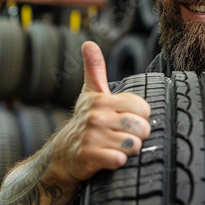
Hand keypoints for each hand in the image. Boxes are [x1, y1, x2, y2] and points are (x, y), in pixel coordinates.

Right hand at [49, 41, 150, 183]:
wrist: (62, 154)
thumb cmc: (83, 121)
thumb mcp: (90, 93)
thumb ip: (95, 69)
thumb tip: (89, 43)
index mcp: (102, 100)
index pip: (143, 107)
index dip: (140, 116)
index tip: (127, 119)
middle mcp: (97, 116)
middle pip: (142, 127)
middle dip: (138, 135)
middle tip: (124, 135)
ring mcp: (92, 137)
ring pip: (133, 144)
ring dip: (129, 149)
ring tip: (117, 146)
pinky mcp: (90, 156)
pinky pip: (120, 159)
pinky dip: (118, 161)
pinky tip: (109, 157)